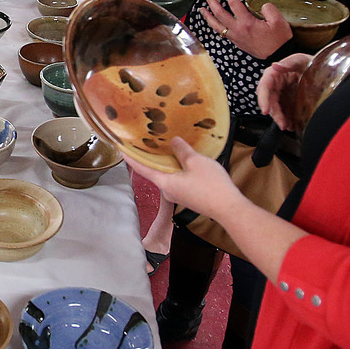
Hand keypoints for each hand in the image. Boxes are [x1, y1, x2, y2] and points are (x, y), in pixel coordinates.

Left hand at [124, 137, 243, 223]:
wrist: (228, 208)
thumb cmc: (211, 186)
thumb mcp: (195, 161)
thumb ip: (182, 150)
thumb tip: (173, 142)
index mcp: (164, 182)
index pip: (141, 168)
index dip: (130, 157)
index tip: (121, 148)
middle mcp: (167, 190)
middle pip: (153, 171)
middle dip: (148, 157)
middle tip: (144, 141)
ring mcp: (178, 194)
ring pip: (167, 174)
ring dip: (164, 162)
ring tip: (162, 145)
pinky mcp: (188, 195)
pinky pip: (177, 178)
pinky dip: (175, 167)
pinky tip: (181, 158)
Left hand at [198, 0, 293, 59]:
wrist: (279, 56)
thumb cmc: (279, 40)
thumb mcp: (278, 21)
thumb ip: (268, 9)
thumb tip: (261, 6)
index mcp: (246, 23)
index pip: (234, 4)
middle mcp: (237, 30)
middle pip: (219, 14)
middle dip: (211, 2)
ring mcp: (236, 37)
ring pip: (216, 26)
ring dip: (208, 16)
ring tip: (202, 9)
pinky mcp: (237, 43)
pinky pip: (222, 33)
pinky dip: (215, 26)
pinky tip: (214, 23)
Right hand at [256, 53, 312, 129]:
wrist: (323, 71)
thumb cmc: (309, 63)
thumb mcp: (301, 60)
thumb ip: (289, 62)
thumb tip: (275, 66)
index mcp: (274, 75)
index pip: (264, 87)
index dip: (263, 99)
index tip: (265, 110)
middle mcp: (275, 86)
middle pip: (269, 101)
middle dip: (275, 114)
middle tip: (282, 124)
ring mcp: (281, 95)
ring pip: (276, 109)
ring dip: (280, 119)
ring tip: (288, 127)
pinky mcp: (287, 103)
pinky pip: (284, 113)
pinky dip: (286, 120)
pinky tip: (292, 126)